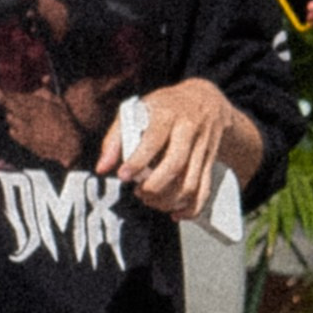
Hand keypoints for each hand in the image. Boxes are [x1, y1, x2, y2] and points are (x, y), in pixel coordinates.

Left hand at [0, 85, 83, 166]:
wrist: (70, 147)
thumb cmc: (67, 122)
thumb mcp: (59, 102)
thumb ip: (47, 90)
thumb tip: (44, 78)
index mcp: (35, 106)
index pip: (9, 96)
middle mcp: (27, 118)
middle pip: (7, 106)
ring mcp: (24, 131)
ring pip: (10, 118)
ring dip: (12, 113)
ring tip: (24, 113)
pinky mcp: (25, 142)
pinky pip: (13, 132)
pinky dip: (15, 127)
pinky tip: (24, 126)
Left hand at [97, 79, 262, 220]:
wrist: (207, 100)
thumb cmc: (165, 107)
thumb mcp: (137, 110)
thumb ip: (116, 138)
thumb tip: (102, 168)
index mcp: (168, 114)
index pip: (154, 139)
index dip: (138, 160)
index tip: (123, 176)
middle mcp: (188, 130)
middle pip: (175, 164)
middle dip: (154, 186)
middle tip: (139, 192)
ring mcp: (202, 147)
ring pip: (190, 183)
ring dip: (169, 199)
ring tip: (151, 200)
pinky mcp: (209, 162)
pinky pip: (204, 191)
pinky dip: (190, 208)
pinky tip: (175, 212)